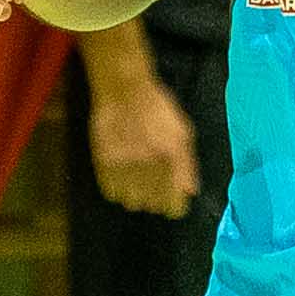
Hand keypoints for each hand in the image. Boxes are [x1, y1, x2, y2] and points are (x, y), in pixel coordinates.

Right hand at [88, 68, 199, 217]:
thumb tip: (190, 192)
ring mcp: (125, 164)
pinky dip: (117, 189)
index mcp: (171, 159)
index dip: (174, 205)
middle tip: (153, 187)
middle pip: (152, 206)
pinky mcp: (104, 161)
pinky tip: (123, 175)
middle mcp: (149, 164)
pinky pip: (111, 191)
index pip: (174, 205)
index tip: (172, 201)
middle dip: (155, 200)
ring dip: (135, 196)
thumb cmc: (158, 108)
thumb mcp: (183, 131)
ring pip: (130, 202)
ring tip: (137, 181)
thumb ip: (188, 165)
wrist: (124, 89)